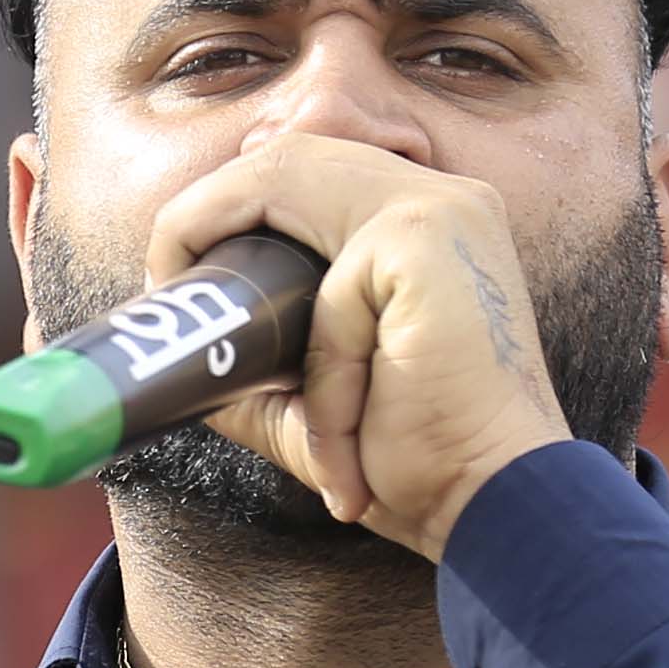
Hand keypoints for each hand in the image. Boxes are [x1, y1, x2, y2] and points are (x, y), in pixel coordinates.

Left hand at [157, 131, 571, 559]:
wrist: (501, 510)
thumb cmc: (422, 461)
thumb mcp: (316, 403)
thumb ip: (257, 360)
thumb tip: (185, 351)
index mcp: (422, 217)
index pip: (300, 171)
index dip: (226, 206)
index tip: (183, 278)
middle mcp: (438, 193)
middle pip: (282, 157)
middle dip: (203, 215)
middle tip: (167, 288)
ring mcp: (439, 207)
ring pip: (282, 182)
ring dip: (226, 254)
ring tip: (208, 327)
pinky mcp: (427, 240)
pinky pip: (326, 298)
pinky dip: (321, 379)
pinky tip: (341, 441)